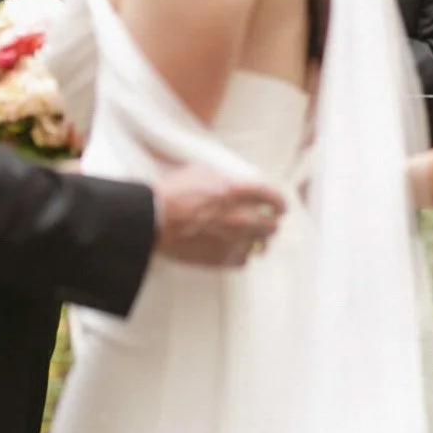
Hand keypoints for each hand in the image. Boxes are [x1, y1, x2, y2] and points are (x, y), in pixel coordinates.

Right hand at [151, 163, 285, 267]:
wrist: (153, 219)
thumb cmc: (172, 194)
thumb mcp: (201, 172)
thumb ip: (225, 180)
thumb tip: (235, 185)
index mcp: (239, 192)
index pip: (274, 198)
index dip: (279, 203)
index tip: (279, 207)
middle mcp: (242, 218)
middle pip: (272, 226)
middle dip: (269, 222)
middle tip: (264, 221)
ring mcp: (234, 241)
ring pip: (260, 245)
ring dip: (256, 240)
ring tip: (246, 237)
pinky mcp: (221, 259)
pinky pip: (244, 260)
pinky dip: (241, 254)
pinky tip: (232, 248)